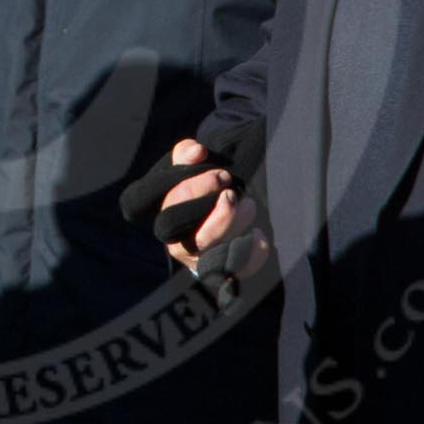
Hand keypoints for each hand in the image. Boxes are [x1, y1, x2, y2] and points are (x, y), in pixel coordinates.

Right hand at [160, 139, 267, 279]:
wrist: (216, 215)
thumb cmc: (200, 190)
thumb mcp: (188, 168)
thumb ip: (186, 154)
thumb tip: (196, 151)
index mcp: (166, 216)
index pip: (173, 209)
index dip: (196, 190)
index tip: (222, 176)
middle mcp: (178, 244)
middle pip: (199, 239)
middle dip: (220, 217)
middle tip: (234, 194)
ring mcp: (200, 261)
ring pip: (218, 254)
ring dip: (237, 227)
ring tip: (249, 205)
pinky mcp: (221, 272)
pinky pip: (238, 270)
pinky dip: (252, 253)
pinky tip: (258, 234)